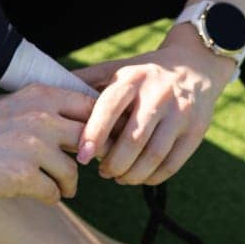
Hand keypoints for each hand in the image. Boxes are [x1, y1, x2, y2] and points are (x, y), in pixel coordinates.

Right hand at [0, 84, 95, 205]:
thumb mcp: (12, 104)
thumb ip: (45, 111)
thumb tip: (81, 127)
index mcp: (41, 95)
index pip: (91, 106)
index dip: (98, 127)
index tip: (92, 143)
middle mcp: (42, 117)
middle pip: (89, 139)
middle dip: (89, 158)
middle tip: (80, 168)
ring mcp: (33, 147)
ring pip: (73, 171)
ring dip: (68, 183)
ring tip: (59, 187)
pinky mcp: (22, 175)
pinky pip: (54, 192)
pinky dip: (51, 197)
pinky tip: (42, 196)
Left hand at [71, 36, 236, 186]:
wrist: (195, 66)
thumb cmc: (144, 74)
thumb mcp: (117, 69)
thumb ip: (86, 81)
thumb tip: (47, 90)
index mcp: (133, 78)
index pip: (109, 108)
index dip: (94, 135)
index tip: (82, 157)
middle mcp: (158, 94)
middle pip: (132, 140)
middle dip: (113, 164)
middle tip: (103, 172)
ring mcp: (180, 113)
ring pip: (153, 156)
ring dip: (132, 175)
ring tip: (119, 177)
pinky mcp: (196, 131)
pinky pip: (172, 164)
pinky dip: (153, 177)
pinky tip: (141, 177)